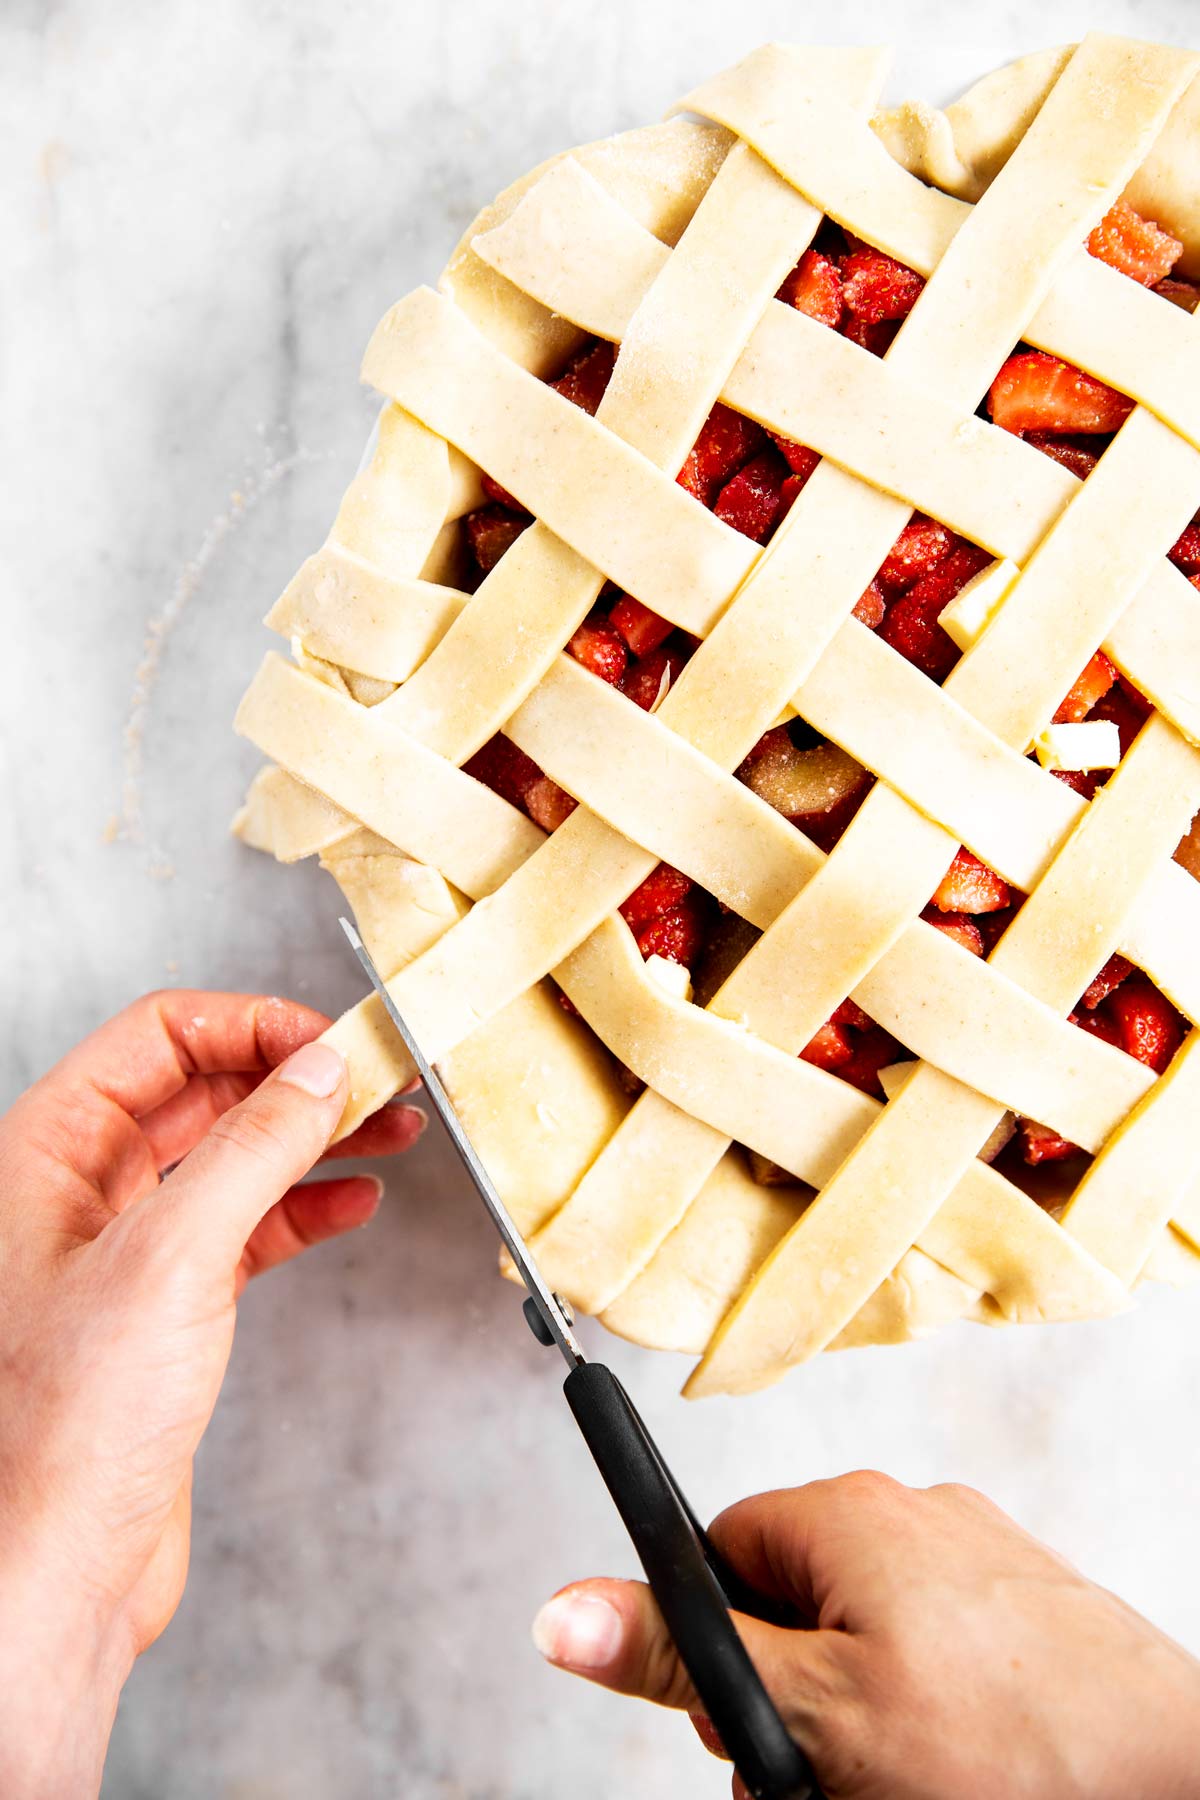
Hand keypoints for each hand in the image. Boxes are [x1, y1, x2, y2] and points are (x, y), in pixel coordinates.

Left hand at [0, 991, 423, 1798]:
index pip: (159, 1036)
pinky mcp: (162, 1307)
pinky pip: (243, 1226)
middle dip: (294, 1080)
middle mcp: (79, 1190)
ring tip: (390, 1131)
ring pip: (230, 1157)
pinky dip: (303, 1208)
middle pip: (202, 1090)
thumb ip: (253, 1147)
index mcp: (49, 1151)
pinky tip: (352, 1203)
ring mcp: (122, 1248)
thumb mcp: (174, 1255)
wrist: (61, 1564)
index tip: (334, 1041)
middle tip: (379, 1080)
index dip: (252, 1025)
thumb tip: (318, 1069)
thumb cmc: (68, 1429)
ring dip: (312, 1139)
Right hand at [532, 1471, 1199, 1797]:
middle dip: (791, 1698)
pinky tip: (957, 1770)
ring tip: (900, 1782)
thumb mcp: (813, 1716)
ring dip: (857, 1719)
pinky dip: (929, 1718)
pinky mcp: (1025, 1611)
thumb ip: (685, 1659)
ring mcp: (977, 1560)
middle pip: (792, 1604)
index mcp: (847, 1512)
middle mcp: (913, 1514)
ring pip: (865, 1641)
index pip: (720, 1552)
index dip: (718, 1650)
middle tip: (829, 1773)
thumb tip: (564, 1611)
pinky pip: (936, 1655)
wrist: (1176, 1782)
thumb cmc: (1012, 1748)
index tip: (746, 1719)